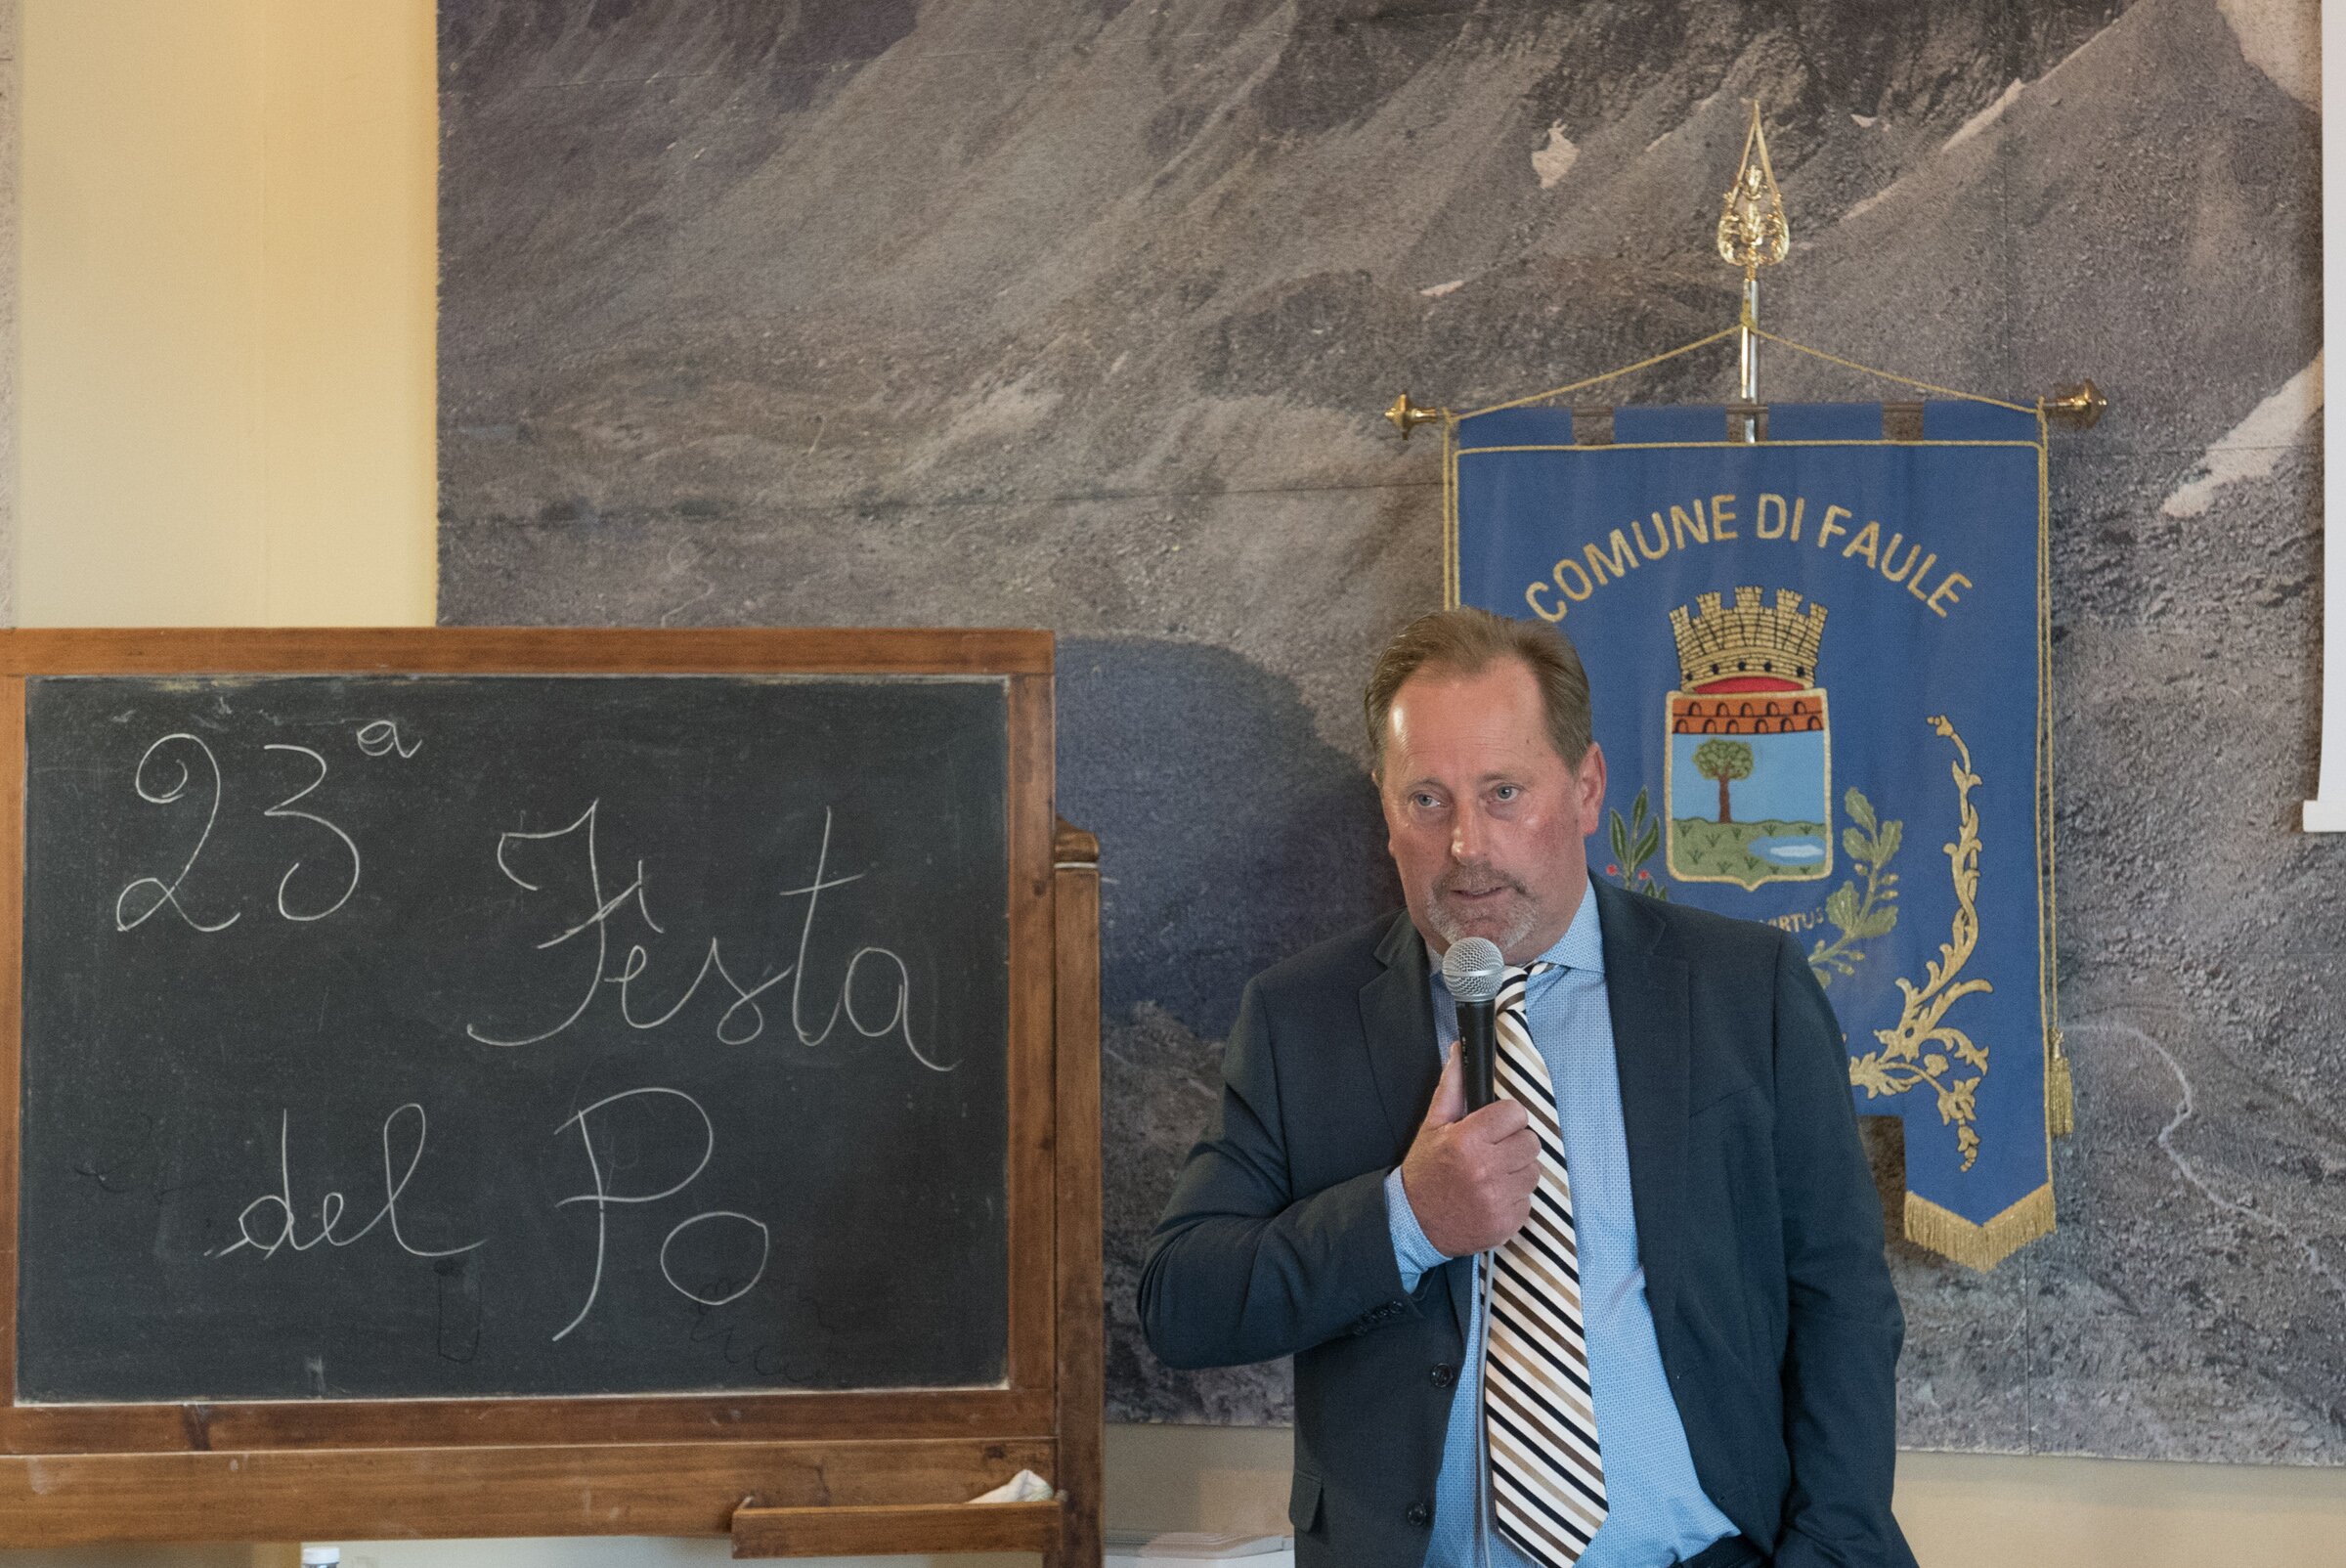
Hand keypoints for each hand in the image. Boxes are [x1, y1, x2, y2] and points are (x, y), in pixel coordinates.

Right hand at [1398, 1042, 1539, 1256]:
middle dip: (1514, 1144)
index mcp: (1468, 1140)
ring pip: (1534, 1171)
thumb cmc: (1425, 1171)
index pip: (1516, 1113)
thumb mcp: (1432, 1126)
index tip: (1493, 1127)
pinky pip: (1528, 1201)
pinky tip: (1492, 1198)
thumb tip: (1460, 1050)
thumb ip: (1451, 1087)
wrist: (1415, 1224)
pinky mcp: (1507, 1224)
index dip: (1505, 1118)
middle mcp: (1486, 1170)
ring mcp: (1498, 1200)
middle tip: (1493, 1152)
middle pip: (1530, 1142)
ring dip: (1517, 1172)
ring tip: (1492, 1176)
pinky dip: (1514, 1199)